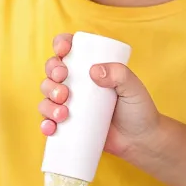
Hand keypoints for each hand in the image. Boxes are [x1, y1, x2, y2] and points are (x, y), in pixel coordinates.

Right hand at [38, 34, 160, 158]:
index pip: (70, 49)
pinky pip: (48, 121)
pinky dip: (45, 124)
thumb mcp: (133, 88)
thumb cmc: (138, 110)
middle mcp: (76, 83)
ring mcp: (70, 104)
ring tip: (63, 113)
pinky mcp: (67, 124)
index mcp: (90, 67)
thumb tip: (95, 71)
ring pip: (47, 96)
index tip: (63, 50)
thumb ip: (120, 75)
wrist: (140, 141)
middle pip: (52, 71)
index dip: (60, 44)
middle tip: (64, 86)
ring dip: (48, 102)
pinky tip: (51, 128)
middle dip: (52, 75)